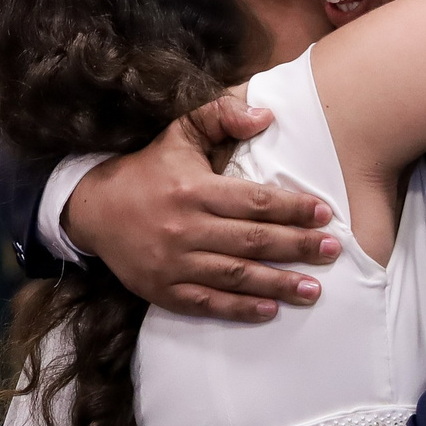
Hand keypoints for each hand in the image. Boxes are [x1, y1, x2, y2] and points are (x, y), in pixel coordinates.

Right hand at [64, 95, 340, 320]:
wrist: (93, 210)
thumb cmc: (147, 169)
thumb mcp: (179, 132)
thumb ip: (220, 116)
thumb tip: (266, 115)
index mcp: (193, 189)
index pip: (253, 201)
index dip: (292, 208)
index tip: (324, 213)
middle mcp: (185, 227)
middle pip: (252, 240)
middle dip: (297, 246)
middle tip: (332, 251)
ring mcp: (174, 263)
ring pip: (235, 275)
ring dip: (278, 283)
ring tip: (314, 289)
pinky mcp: (164, 289)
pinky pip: (208, 302)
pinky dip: (240, 308)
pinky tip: (270, 309)